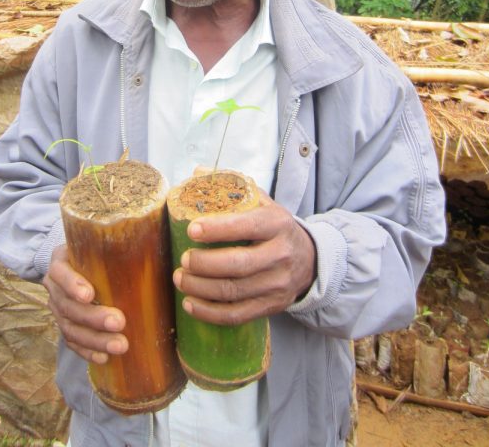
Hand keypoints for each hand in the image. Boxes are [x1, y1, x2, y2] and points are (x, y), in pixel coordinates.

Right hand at [42, 244, 127, 363]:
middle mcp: (54, 287)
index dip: (72, 284)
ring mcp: (57, 309)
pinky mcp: (64, 325)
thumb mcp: (96, 244)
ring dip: (95, 340)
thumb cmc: (93, 252)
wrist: (74, 264)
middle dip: (94, 317)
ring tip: (120, 346)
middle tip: (119, 322)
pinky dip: (88, 352)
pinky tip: (104, 358)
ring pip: (70, 329)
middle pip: (68, 306)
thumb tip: (150, 248)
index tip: (89, 295)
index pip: (60, 272)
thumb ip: (114, 246)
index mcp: (60, 262)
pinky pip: (71, 343)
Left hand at [172, 192, 315, 325]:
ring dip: (201, 288)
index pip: (246, 226)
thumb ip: (232, 188)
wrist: (309, 260)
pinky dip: (210, 313)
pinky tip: (190, 304)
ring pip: (234, 291)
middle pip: (238, 264)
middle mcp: (280, 254)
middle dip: (204, 264)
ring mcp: (277, 284)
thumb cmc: (274, 228)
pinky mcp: (271, 306)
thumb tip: (197, 174)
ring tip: (180, 279)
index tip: (191, 230)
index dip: (217, 229)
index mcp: (277, 223)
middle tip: (182, 260)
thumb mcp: (262, 202)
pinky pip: (237, 314)